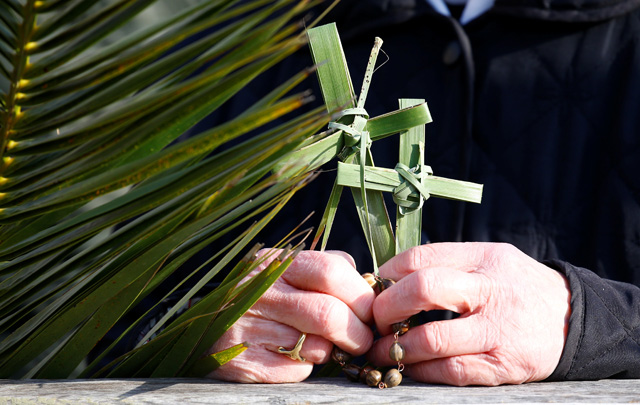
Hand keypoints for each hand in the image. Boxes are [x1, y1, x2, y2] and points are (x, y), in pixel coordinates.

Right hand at [207, 249, 374, 382]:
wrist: (204, 330)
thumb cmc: (262, 299)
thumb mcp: (284, 271)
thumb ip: (323, 269)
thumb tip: (367, 283)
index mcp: (273, 263)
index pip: (331, 271)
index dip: (360, 295)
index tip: (369, 312)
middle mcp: (257, 292)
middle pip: (328, 313)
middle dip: (357, 332)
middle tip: (361, 340)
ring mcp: (246, 328)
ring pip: (316, 346)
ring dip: (329, 350)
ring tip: (320, 344)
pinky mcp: (243, 363)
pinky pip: (297, 370)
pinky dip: (306, 367)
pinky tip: (293, 357)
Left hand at [368, 242, 570, 385]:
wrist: (573, 319)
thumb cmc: (516, 287)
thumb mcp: (489, 260)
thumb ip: (447, 265)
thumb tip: (390, 280)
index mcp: (483, 258)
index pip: (422, 257)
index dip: (388, 275)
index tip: (374, 289)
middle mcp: (491, 289)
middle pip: (424, 289)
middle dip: (387, 307)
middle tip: (375, 320)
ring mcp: (499, 329)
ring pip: (433, 338)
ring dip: (396, 348)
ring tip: (381, 350)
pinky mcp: (505, 364)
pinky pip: (452, 370)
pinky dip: (422, 371)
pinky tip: (408, 368)